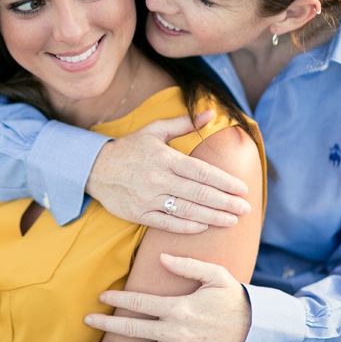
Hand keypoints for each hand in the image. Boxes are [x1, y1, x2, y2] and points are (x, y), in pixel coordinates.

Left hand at [84, 254, 250, 341]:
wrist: (255, 331)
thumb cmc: (233, 300)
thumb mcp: (215, 275)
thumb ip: (187, 265)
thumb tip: (161, 258)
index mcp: (179, 308)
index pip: (139, 302)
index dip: (118, 298)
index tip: (102, 296)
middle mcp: (175, 332)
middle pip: (131, 329)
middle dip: (106, 325)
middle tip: (87, 320)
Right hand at [85, 110, 251, 232]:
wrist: (95, 168)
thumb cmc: (129, 148)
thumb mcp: (154, 130)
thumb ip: (184, 124)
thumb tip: (210, 113)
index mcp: (165, 158)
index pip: (202, 172)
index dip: (225, 182)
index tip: (243, 188)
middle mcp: (158, 179)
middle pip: (199, 194)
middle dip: (226, 202)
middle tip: (246, 208)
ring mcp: (148, 199)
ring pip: (187, 210)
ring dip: (213, 217)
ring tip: (232, 220)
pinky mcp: (139, 214)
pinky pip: (167, 223)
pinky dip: (187, 226)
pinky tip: (205, 227)